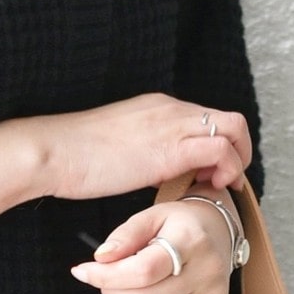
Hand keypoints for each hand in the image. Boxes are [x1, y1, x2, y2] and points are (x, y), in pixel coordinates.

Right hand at [30, 93, 252, 201]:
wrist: (55, 151)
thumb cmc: (76, 155)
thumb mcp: (121, 145)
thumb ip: (146, 150)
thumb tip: (160, 171)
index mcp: (159, 106)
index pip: (208, 118)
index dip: (219, 146)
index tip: (211, 173)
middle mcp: (172, 109)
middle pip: (231, 119)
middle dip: (238, 152)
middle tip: (224, 180)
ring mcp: (173, 125)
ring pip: (234, 129)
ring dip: (237, 161)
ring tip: (221, 186)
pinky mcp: (171, 148)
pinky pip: (220, 150)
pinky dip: (227, 169)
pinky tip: (210, 187)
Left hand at [69, 196, 234, 293]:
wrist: (218, 232)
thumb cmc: (180, 225)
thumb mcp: (151, 216)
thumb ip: (124, 235)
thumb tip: (101, 258)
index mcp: (191, 240)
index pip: (143, 270)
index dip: (106, 276)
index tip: (83, 271)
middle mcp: (207, 272)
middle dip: (112, 292)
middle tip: (105, 279)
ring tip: (129, 289)